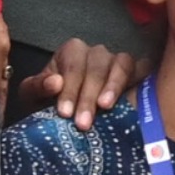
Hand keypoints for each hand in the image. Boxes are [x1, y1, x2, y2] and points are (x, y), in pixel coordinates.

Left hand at [22, 35, 142, 126]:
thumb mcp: (33, 97)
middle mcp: (97, 52)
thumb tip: (55, 83)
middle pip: (96, 67)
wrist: (69, 118)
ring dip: (113, 86)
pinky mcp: (136, 72)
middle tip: (82, 123)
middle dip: (88, 96)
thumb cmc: (49, 103)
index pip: (73, 66)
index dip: (70, 89)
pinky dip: (136, 80)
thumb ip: (37, 87)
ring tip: (106, 107)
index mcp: (72, 51)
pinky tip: (131, 98)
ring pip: (120, 64)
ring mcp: (118, 61)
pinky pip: (141, 69)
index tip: (64, 113)